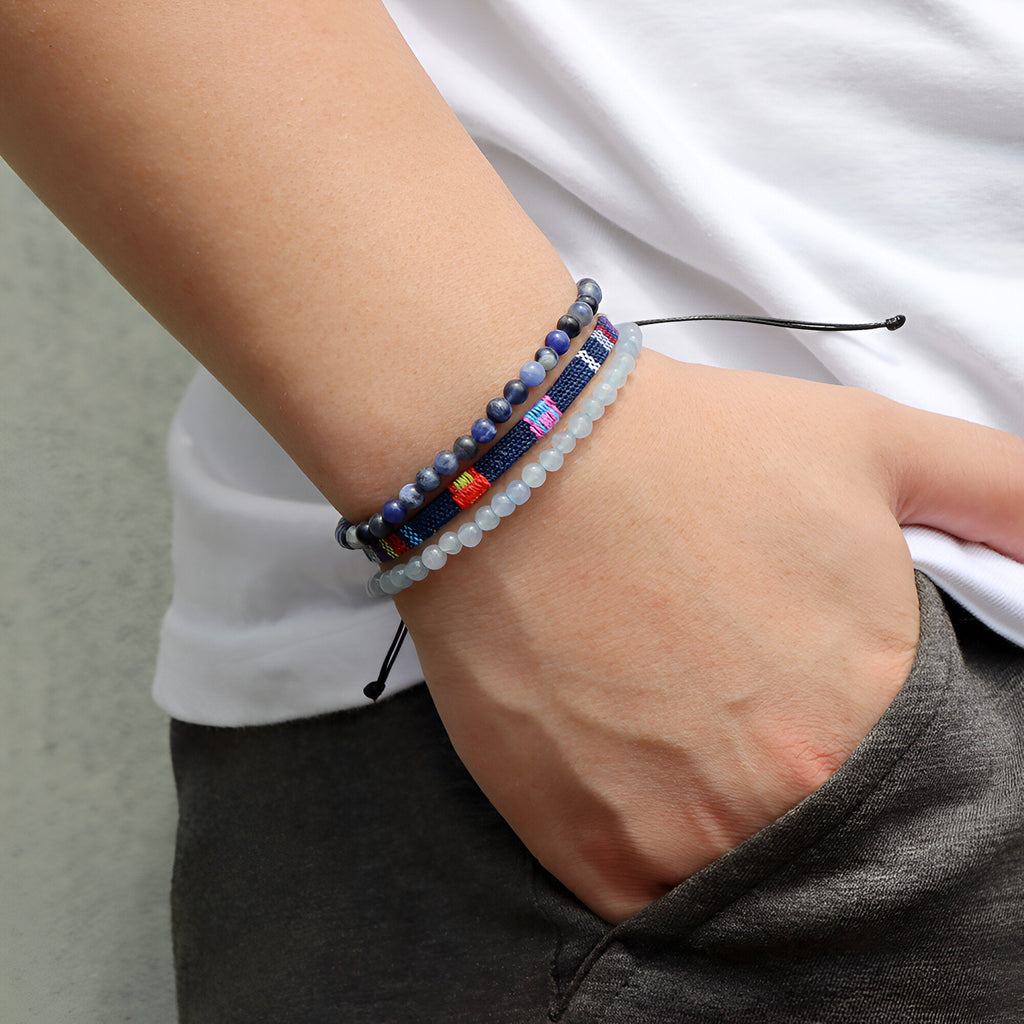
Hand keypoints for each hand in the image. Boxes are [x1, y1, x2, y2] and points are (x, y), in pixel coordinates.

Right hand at [397, 351, 1023, 922]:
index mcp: (877, 709)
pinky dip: (652, 853)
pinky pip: (650, 902)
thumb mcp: (878, 445)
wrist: (518, 464)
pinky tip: (629, 768)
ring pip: (742, 883)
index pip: (930, 796)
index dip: (878, 752)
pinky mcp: (588, 857)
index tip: (826, 717)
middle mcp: (788, 796)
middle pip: (833, 842)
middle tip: (741, 718)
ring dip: (724, 827)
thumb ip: (1007, 496)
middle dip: (799, 787)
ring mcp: (680, 839)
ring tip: (677, 735)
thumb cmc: (689, 450)